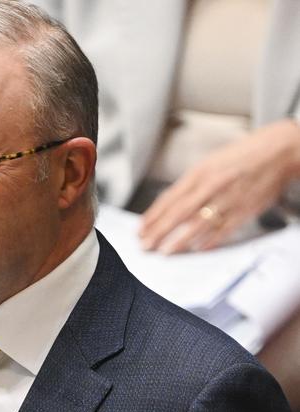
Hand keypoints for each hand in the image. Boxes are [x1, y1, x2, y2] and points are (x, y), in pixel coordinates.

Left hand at [139, 119, 299, 253]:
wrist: (278, 151)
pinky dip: (209, 241)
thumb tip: (170, 204)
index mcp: (200, 173)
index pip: (169, 198)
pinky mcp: (245, 210)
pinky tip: (197, 249)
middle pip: (179, 213)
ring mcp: (228, 200)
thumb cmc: (241, 156)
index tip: (141, 228)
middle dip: (159, 231)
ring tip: (165, 251)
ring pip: (198, 225)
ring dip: (180, 241)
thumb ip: (191, 184)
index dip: (153, 216)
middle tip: (145, 245)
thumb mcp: (209, 163)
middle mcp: (211, 186)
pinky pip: (223, 230)